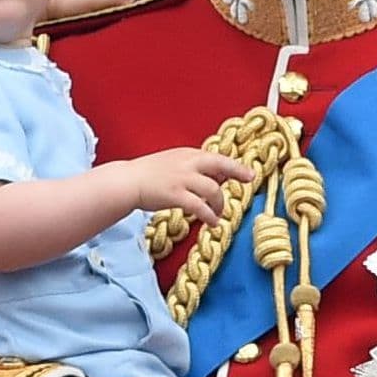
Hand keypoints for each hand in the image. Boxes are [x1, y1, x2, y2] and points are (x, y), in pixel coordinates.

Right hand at [128, 149, 251, 225]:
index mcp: (187, 154)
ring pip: (212, 189)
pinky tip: (212, 222)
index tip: (247, 172)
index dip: (233, 165)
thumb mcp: (173, 163)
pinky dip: (209, 216)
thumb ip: (193, 168)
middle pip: (219, 164)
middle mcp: (187, 163)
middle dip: (237, 171)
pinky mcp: (175, 194)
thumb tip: (216, 178)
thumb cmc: (148, 174)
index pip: (216, 157)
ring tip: (218, 213)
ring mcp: (181, 178)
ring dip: (219, 203)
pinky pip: (199, 206)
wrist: (127, 181)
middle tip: (249, 180)